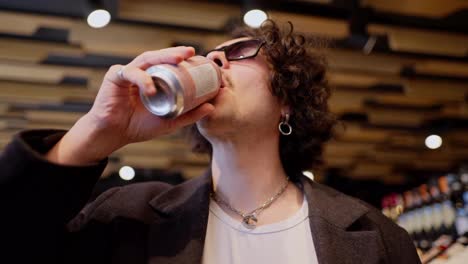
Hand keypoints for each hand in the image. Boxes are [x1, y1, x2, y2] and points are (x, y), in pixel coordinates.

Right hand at [46, 47, 213, 164]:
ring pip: (146, 59)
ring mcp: (127, 72)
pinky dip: (143, 80)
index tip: (199, 58)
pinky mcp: (114, 76)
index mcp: (152, 79)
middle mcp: (141, 72)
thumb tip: (212, 106)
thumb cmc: (138, 127)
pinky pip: (131, 73)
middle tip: (191, 52)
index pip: (168, 64)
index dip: (182, 59)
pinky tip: (151, 90)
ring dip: (162, 57)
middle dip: (175, 53)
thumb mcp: (169, 121)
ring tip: (179, 60)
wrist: (114, 135)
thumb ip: (189, 115)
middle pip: (159, 57)